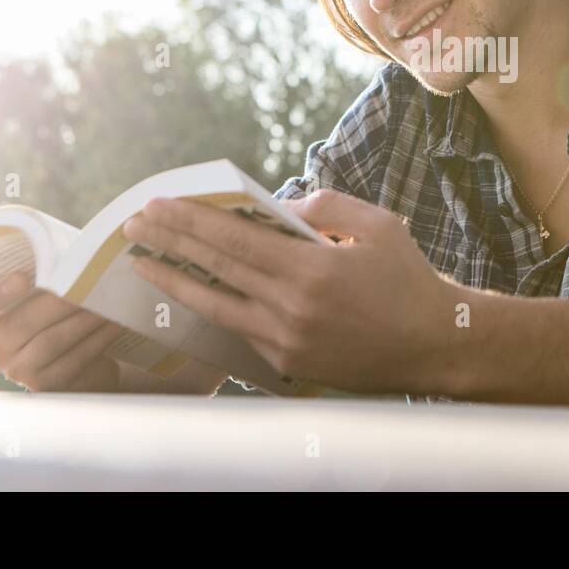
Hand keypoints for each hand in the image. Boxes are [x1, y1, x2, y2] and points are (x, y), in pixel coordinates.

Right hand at [0, 272, 127, 391]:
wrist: (83, 358)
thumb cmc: (58, 312)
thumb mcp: (44, 292)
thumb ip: (42, 273)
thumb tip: (69, 249)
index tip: (22, 277)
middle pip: (20, 324)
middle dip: (58, 300)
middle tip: (86, 280)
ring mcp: (18, 371)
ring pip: (51, 341)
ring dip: (83, 317)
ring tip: (106, 297)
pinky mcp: (47, 386)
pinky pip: (74, 358)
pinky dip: (98, 337)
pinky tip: (115, 321)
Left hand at [122, 190, 465, 393]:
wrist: (434, 345)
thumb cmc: (410, 279)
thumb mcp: (379, 225)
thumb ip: (326, 206)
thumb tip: (278, 208)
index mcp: (313, 270)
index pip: (234, 240)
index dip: (191, 221)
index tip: (158, 206)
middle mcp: (292, 308)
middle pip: (216, 269)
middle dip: (170, 244)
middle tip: (134, 226)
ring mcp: (286, 341)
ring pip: (216, 307)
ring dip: (176, 283)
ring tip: (144, 264)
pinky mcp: (288, 363)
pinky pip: (242, 328)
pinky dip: (215, 307)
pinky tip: (195, 292)